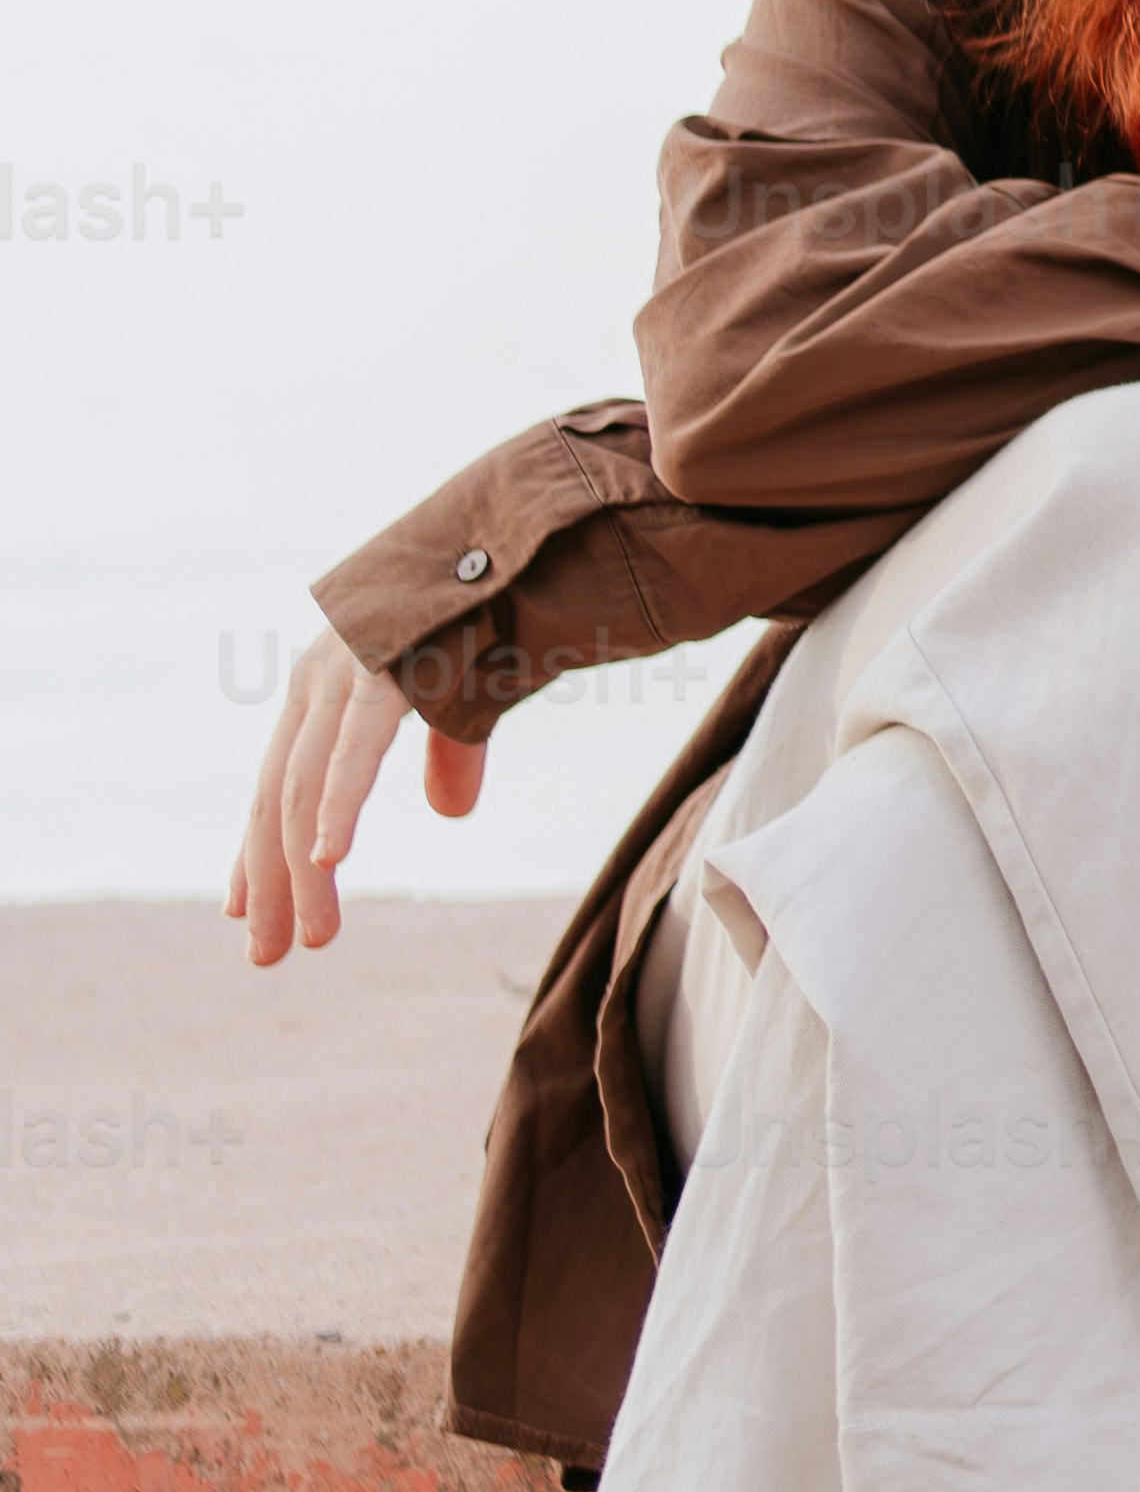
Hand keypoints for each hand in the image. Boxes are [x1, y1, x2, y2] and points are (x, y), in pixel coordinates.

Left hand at [227, 617, 478, 964]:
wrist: (543, 536)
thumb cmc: (505, 612)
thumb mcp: (471, 697)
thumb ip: (450, 751)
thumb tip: (448, 811)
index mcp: (328, 690)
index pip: (275, 788)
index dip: (256, 855)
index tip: (245, 918)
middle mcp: (318, 683)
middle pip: (273, 801)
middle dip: (270, 884)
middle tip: (271, 954)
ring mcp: (345, 673)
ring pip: (300, 789)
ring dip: (300, 870)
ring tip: (310, 933)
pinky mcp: (383, 668)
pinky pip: (350, 750)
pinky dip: (334, 807)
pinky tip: (326, 859)